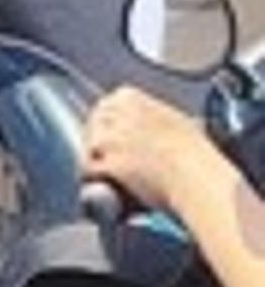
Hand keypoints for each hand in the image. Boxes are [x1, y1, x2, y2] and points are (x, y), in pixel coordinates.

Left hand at [88, 83, 242, 239]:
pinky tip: (103, 187)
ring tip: (104, 175)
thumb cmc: (196, 154)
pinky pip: (90, 171)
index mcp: (131, 98)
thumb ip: (155, 119)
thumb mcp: (175, 121)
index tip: (111, 137)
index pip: (104, 106)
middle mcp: (117, 115)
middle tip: (105, 159)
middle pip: (92, 126)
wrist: (197, 176)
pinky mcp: (109, 164)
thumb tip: (157, 126)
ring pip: (88, 147)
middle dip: (97, 142)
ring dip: (95, 161)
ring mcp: (111, 139)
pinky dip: (94, 180)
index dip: (107, 125)